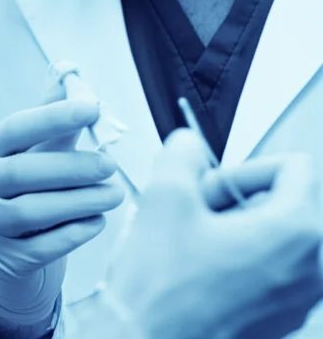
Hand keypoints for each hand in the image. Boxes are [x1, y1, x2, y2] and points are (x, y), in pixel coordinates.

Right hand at [0, 97, 124, 329]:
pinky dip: (73, 233)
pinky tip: (98, 221)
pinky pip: (41, 247)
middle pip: (23, 173)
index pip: (16, 128)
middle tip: (110, 165)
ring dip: (80, 201)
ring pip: (32, 211)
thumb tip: (71, 74)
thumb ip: (49, 116)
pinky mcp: (3, 259)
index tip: (93, 108)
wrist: (0, 254)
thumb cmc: (21, 189)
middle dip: (71, 167)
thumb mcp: (29, 151)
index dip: (54, 116)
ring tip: (115, 193)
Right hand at [104, 129, 322, 338]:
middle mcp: (307, 271)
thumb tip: (191, 146)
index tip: (218, 182)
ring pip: (276, 237)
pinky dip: (238, 261)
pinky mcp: (278, 322)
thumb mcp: (165, 194)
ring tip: (197, 243)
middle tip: (201, 212)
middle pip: (287, 202)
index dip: (247, 166)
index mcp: (294, 233)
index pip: (295, 167)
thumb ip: (184, 151)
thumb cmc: (160, 292)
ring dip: (239, 229)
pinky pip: (269, 271)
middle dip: (241, 199)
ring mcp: (295, 302)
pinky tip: (200, 270)